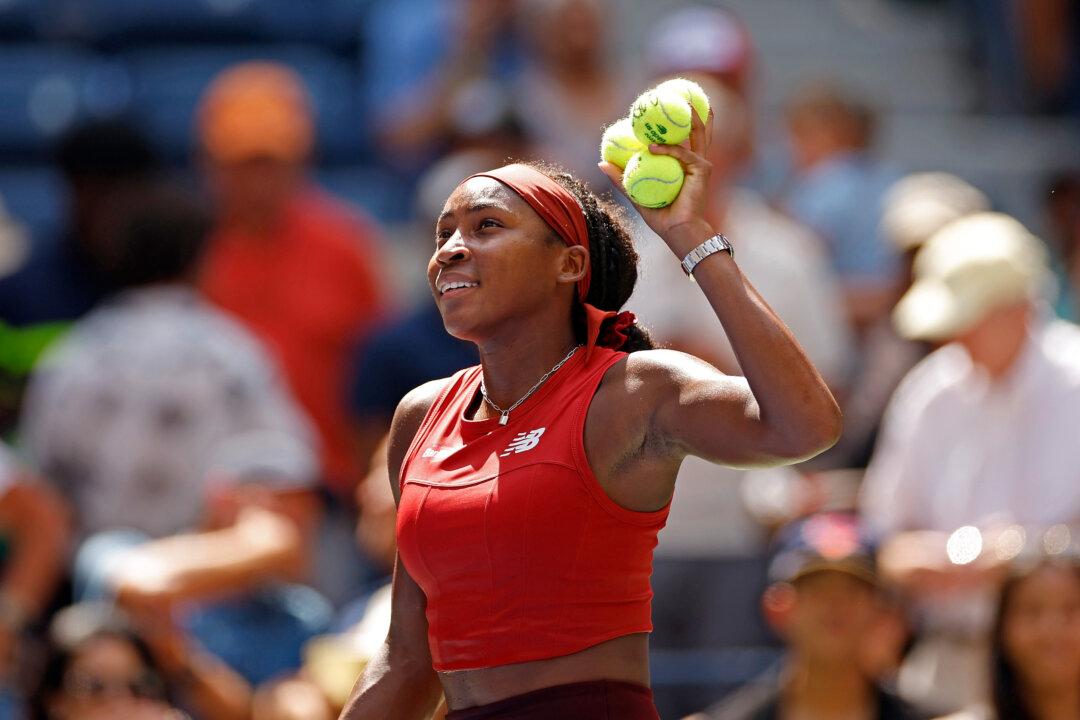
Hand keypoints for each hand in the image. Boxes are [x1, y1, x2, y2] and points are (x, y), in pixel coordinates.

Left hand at [598, 107, 715, 255]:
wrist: (678, 231)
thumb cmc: (661, 217)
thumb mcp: (636, 193)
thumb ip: (622, 178)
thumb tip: (600, 162)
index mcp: (683, 164)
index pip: (682, 137)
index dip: (675, 120)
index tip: (663, 104)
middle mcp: (694, 161)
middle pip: (696, 129)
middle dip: (692, 109)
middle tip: (681, 91)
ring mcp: (700, 164)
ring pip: (697, 133)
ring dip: (691, 116)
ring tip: (683, 100)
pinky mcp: (702, 169)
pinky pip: (682, 153)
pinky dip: (668, 150)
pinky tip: (652, 147)